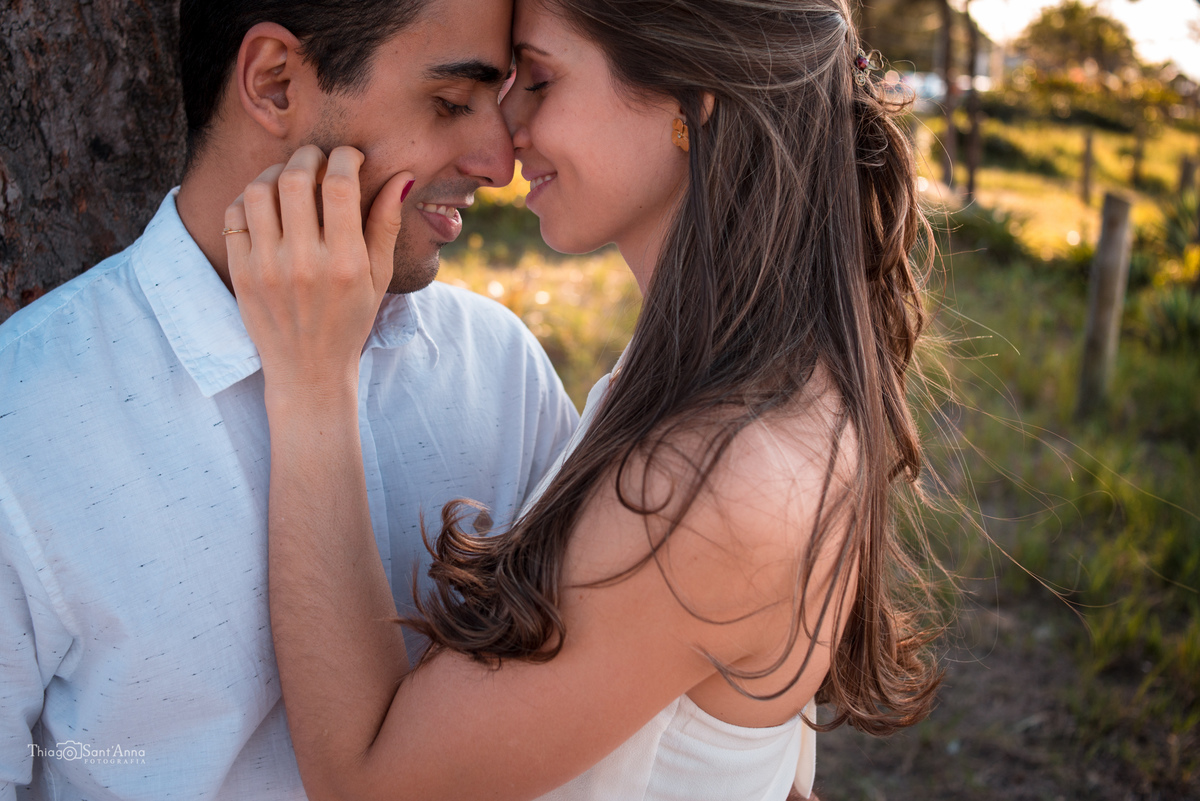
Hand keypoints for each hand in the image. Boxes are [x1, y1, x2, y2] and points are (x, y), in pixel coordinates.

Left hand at [224, 145, 413, 405]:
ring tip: (289, 177)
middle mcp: (304, 262)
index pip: (339, 186)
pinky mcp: (241, 272)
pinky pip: (235, 215)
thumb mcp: (379, 277)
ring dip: (275, 172)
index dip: (344, 158)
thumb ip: (386, 224)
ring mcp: (267, 267)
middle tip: (317, 159)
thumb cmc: (351, 321)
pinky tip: (268, 204)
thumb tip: (402, 176)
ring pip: (259, 191)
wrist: (308, 370)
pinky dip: (250, 198)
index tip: (349, 156)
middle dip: (308, 157)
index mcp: (345, 263)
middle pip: (295, 179)